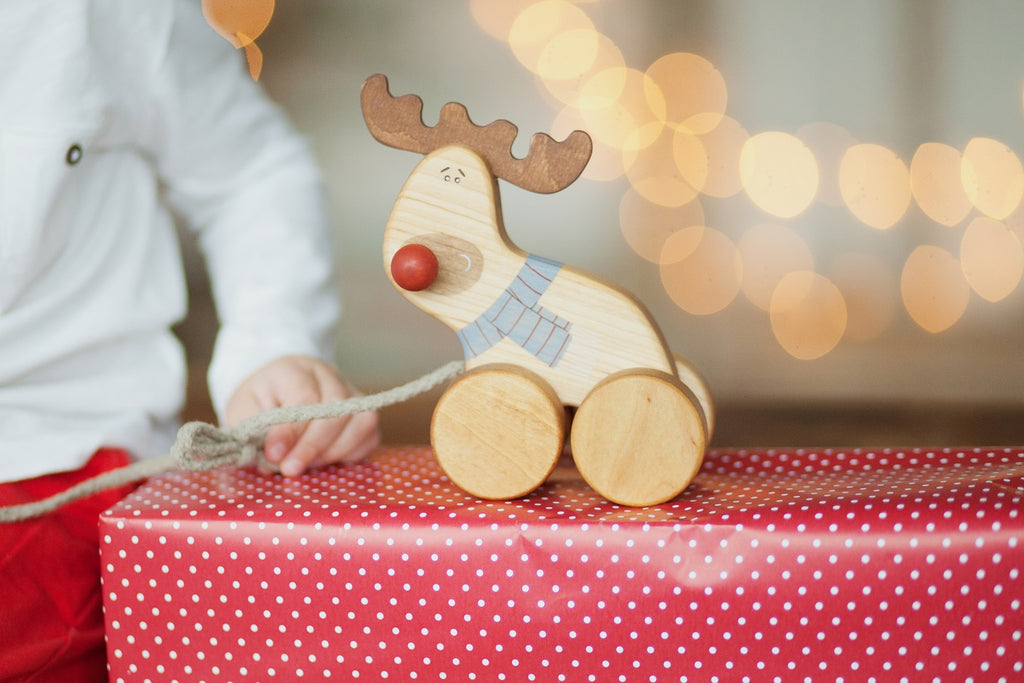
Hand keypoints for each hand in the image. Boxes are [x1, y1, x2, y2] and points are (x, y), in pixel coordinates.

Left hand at [223, 356, 379, 475]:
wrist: (277, 387)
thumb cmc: (260, 401)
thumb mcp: (243, 410)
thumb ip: (254, 431)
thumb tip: (274, 461)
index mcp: (294, 369)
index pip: (303, 397)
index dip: (291, 430)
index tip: (273, 455)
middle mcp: (329, 375)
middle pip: (337, 408)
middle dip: (313, 446)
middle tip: (290, 469)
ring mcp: (352, 392)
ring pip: (362, 420)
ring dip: (335, 450)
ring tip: (308, 465)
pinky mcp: (364, 411)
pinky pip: (370, 435)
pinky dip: (351, 453)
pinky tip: (326, 461)